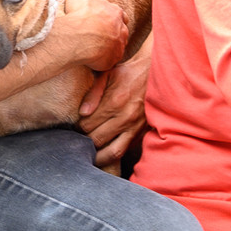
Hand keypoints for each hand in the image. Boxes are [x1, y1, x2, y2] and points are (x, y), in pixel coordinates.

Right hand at [58, 0, 127, 71]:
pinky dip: (103, 60)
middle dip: (113, 33)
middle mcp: (121, 29)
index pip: (120, 15)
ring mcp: (117, 46)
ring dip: (109, 47)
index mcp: (115, 12)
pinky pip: (109, 61)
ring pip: (117, 47)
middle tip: (101, 35)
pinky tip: (94, 59)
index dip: (113, 17)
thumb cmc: (80, 12)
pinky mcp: (111, 60)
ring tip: (97, 48)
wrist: (78, 35)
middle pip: (121, 32)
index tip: (104, 20)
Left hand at [78, 53, 148, 168]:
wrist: (154, 74)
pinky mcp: (142, 132)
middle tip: (79, 140)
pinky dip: (115, 154)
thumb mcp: (107, 75)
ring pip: (113, 152)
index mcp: (114, 103)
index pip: (87, 125)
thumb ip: (93, 94)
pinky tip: (106, 154)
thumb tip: (82, 113)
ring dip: (99, 157)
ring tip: (90, 156)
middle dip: (85, 142)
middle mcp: (125, 118)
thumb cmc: (127, 73)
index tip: (76, 127)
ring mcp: (135, 127)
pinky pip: (126, 149)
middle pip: (97, 140)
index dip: (78, 128)